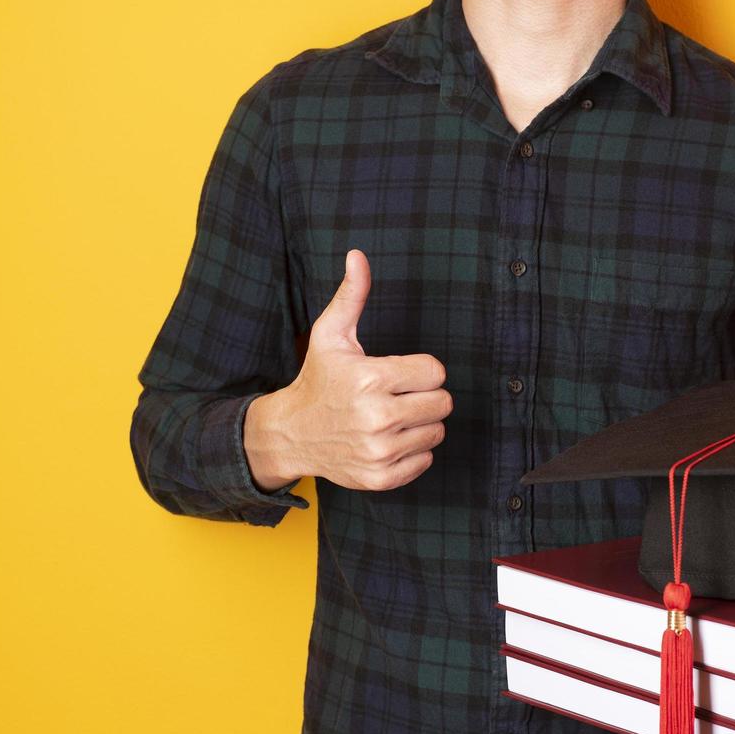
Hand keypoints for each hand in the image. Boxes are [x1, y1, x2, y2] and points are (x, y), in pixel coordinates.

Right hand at [243, 249, 451, 491]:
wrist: (291, 433)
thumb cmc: (318, 379)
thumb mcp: (330, 334)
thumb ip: (351, 295)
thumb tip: (358, 256)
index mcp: (370, 378)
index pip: (436, 372)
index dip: (421, 370)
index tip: (399, 373)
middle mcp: (377, 417)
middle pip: (443, 403)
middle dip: (425, 396)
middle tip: (398, 395)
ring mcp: (379, 451)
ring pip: (437, 432)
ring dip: (420, 424)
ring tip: (391, 417)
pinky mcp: (381, 477)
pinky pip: (425, 461)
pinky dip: (413, 451)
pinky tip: (389, 440)